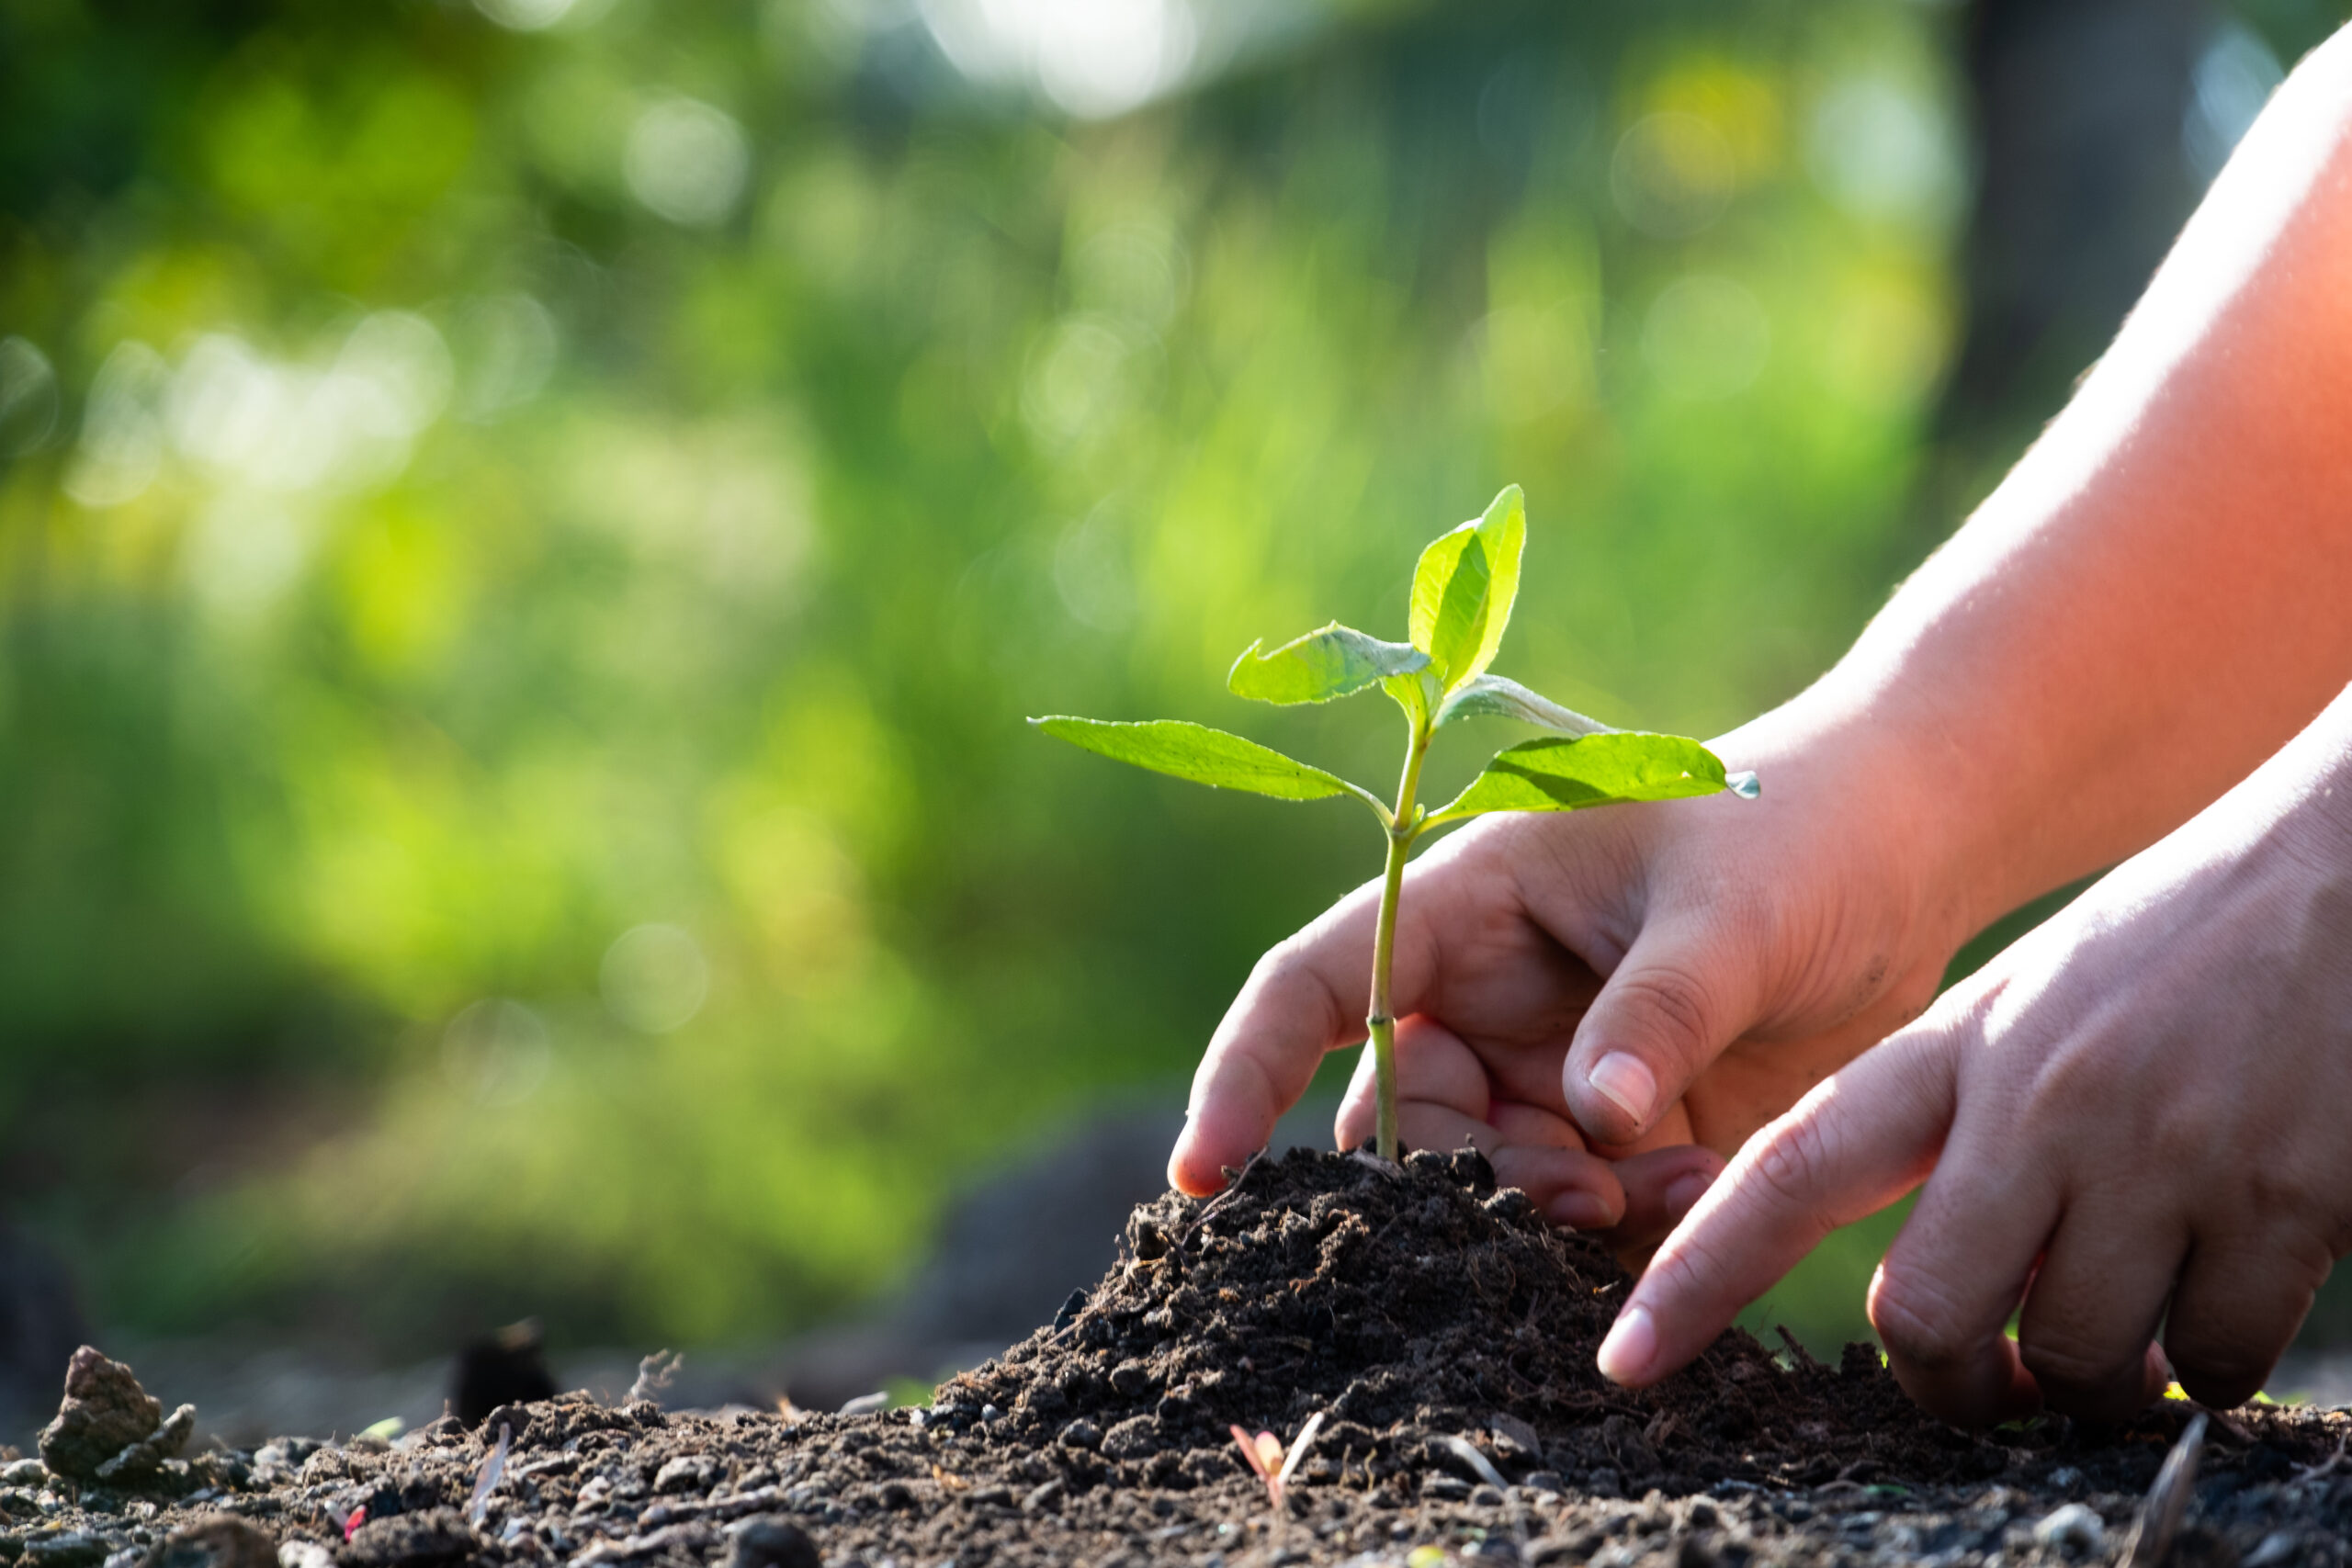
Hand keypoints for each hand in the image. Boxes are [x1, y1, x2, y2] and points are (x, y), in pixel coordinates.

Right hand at [1167, 718, 1970, 1254]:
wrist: (1910, 854)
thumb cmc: (1804, 832)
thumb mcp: (1732, 909)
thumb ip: (1657, 1011)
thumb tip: (1590, 1120)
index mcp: (1469, 898)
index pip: (1316, 983)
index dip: (1244, 1071)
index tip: (1202, 1176)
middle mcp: (1485, 989)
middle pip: (1402, 1115)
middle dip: (1465, 1180)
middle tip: (1581, 1198)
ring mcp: (1548, 1063)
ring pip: (1489, 1179)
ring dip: (1560, 1210)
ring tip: (1679, 1187)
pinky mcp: (1619, 1125)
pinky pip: (1582, 1204)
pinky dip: (1626, 1225)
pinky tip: (1706, 1195)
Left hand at [1602, 694, 2351, 1421]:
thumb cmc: (2189, 945)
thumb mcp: (2035, 1005)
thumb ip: (1958, 1123)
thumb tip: (1926, 1291)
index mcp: (1958, 1045)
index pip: (1790, 1167)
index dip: (1700, 1274)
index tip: (1627, 1356)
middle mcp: (2037, 1101)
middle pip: (1925, 1313)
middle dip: (1950, 1379)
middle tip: (1992, 1378)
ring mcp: (2159, 1152)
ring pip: (2076, 1358)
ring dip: (2097, 1379)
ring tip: (2136, 1324)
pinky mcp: (2285, 1199)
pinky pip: (2214, 1359)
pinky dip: (2212, 1366)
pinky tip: (2222, 1304)